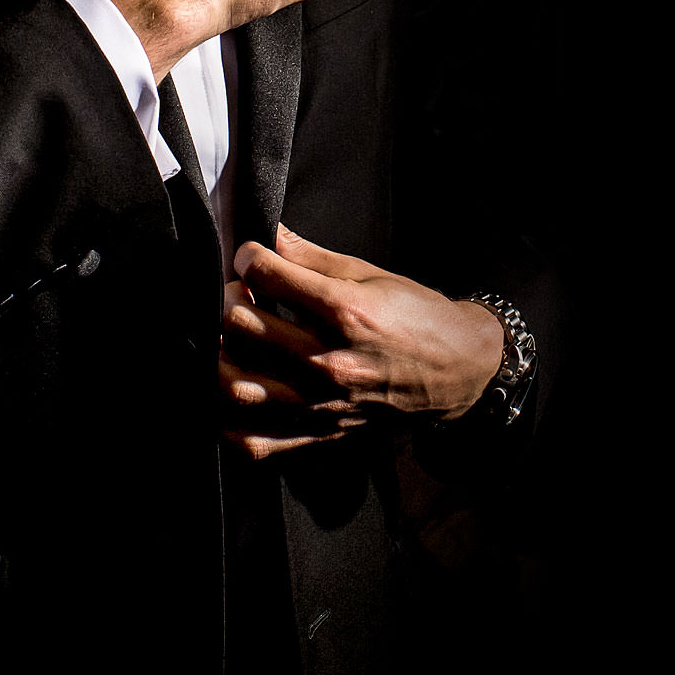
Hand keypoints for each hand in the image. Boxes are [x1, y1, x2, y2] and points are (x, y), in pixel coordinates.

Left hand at [226, 225, 503, 434]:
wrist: (456, 370)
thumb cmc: (416, 318)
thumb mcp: (369, 274)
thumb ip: (312, 257)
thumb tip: (269, 234)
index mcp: (344, 312)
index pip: (264, 274)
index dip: (249, 256)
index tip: (252, 257)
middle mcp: (327, 362)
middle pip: (238, 324)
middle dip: (229, 298)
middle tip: (240, 293)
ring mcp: (319, 404)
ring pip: (232, 384)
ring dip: (218, 354)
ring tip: (231, 339)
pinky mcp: (317, 434)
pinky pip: (251, 439)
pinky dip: (228, 418)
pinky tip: (238, 388)